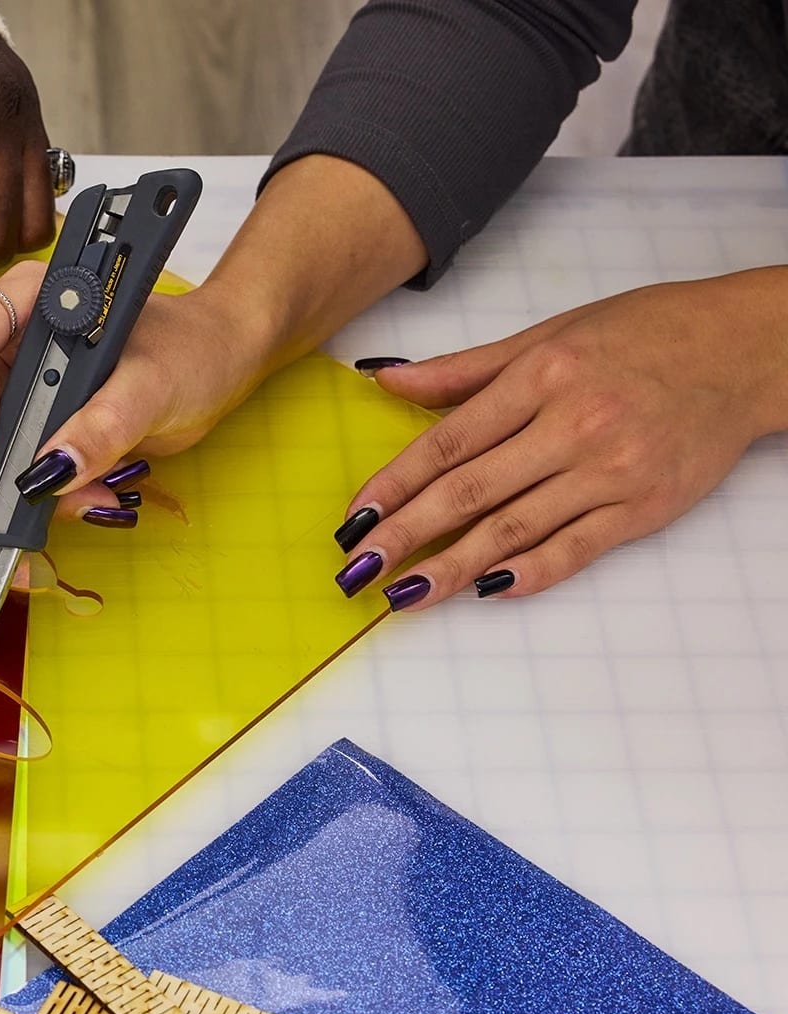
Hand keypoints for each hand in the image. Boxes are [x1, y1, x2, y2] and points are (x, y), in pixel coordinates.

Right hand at [0, 260, 273, 524]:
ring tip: (91, 493)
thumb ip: (103, 426)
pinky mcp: (45, 416)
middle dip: (5, 452)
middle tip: (44, 486)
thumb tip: (49, 471)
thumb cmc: (197, 347)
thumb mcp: (153, 387)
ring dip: (36, 480)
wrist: (225, 362)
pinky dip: (56, 487)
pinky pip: (26, 461)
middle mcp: (20, 336)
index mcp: (36, 300)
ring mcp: (30, 379)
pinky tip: (95, 490)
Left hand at [334, 267, 787, 609]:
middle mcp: (573, 425)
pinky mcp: (644, 508)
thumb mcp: (547, 334)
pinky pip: (574, 549)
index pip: (448, 442)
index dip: (394, 485)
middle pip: (470, 491)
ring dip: (451, 567)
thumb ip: (464, 369)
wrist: (746, 350)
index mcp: (542, 376)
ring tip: (404, 593)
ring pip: (514, 529)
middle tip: (357, 569)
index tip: (354, 517)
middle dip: (406, 534)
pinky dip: (528, 573)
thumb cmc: (643, 334)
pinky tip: (483, 590)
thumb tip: (387, 380)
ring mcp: (611, 471)